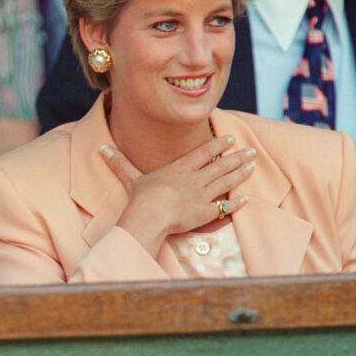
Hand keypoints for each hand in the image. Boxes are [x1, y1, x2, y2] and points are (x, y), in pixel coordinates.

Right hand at [100, 135, 255, 256]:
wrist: (150, 216)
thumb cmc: (141, 197)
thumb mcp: (131, 177)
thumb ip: (119, 163)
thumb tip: (102, 148)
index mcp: (180, 168)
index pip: (204, 152)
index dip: (218, 145)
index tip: (230, 139)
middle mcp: (195, 178)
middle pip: (220, 165)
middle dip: (237, 157)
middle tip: (251, 151)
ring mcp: (203, 195)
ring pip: (227, 182)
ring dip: (241, 173)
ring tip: (253, 166)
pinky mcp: (206, 213)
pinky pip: (225, 207)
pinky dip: (236, 203)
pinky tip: (245, 199)